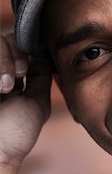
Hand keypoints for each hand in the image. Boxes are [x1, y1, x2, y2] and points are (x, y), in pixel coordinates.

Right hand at [0, 33, 51, 173]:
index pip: (21, 47)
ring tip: (6, 86)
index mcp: (12, 79)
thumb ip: (41, 78)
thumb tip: (46, 55)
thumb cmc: (16, 134)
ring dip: (5, 59)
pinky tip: (0, 87)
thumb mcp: (37, 103)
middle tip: (20, 72)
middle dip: (17, 51)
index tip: (32, 63)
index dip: (29, 47)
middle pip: (6, 38)